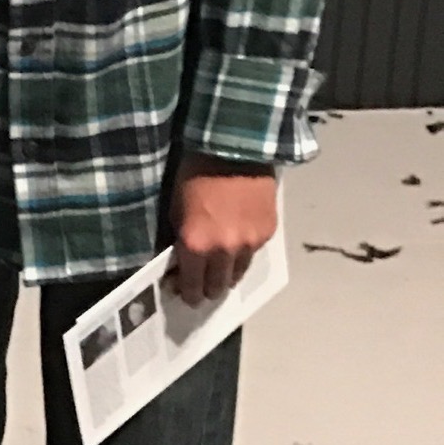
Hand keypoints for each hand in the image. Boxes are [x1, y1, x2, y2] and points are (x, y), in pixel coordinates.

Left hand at [168, 158, 277, 303]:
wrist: (235, 149)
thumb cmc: (194, 175)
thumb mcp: (175, 209)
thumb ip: (182, 241)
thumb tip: (182, 263)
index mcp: (197, 245)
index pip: (193, 286)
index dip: (188, 293)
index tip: (186, 294)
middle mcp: (225, 250)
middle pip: (218, 286)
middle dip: (208, 288)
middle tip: (203, 285)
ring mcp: (250, 243)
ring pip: (239, 273)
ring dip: (228, 273)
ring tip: (221, 268)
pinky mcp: (268, 232)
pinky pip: (253, 253)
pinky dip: (244, 252)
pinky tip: (238, 241)